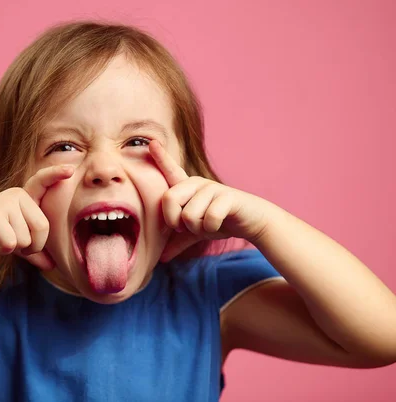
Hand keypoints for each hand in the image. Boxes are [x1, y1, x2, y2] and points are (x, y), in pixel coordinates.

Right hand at [0, 165, 73, 269]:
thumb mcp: (16, 241)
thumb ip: (34, 251)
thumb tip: (51, 265)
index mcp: (25, 198)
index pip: (42, 182)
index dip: (55, 174)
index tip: (71, 170)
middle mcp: (17, 195)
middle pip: (43, 227)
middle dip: (33, 245)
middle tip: (15, 244)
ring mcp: (5, 202)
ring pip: (26, 239)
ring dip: (14, 248)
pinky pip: (11, 242)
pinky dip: (4, 249)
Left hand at [149, 140, 270, 261]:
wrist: (251, 222)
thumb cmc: (221, 223)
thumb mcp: (196, 232)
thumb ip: (177, 242)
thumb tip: (160, 259)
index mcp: (186, 188)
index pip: (170, 171)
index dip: (161, 158)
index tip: (150, 142)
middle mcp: (197, 184)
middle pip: (169, 198)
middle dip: (174, 221)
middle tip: (185, 228)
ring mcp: (212, 188)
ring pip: (188, 215)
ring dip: (197, 228)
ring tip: (207, 225)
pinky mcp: (227, 196)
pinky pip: (209, 218)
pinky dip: (211, 228)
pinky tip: (219, 225)